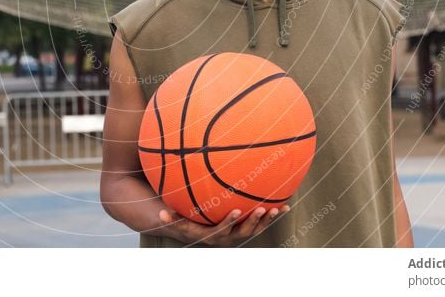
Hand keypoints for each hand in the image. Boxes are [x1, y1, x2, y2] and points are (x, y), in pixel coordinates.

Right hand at [157, 205, 289, 246]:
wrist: (202, 233)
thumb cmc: (190, 224)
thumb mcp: (179, 222)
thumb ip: (171, 218)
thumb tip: (159, 213)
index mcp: (215, 235)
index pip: (223, 230)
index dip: (231, 222)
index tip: (237, 211)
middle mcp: (230, 237)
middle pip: (244, 232)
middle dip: (253, 222)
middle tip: (260, 209)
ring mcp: (240, 233)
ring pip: (256, 229)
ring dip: (267, 221)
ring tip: (276, 209)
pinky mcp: (248, 228)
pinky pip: (262, 223)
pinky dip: (273, 216)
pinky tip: (285, 206)